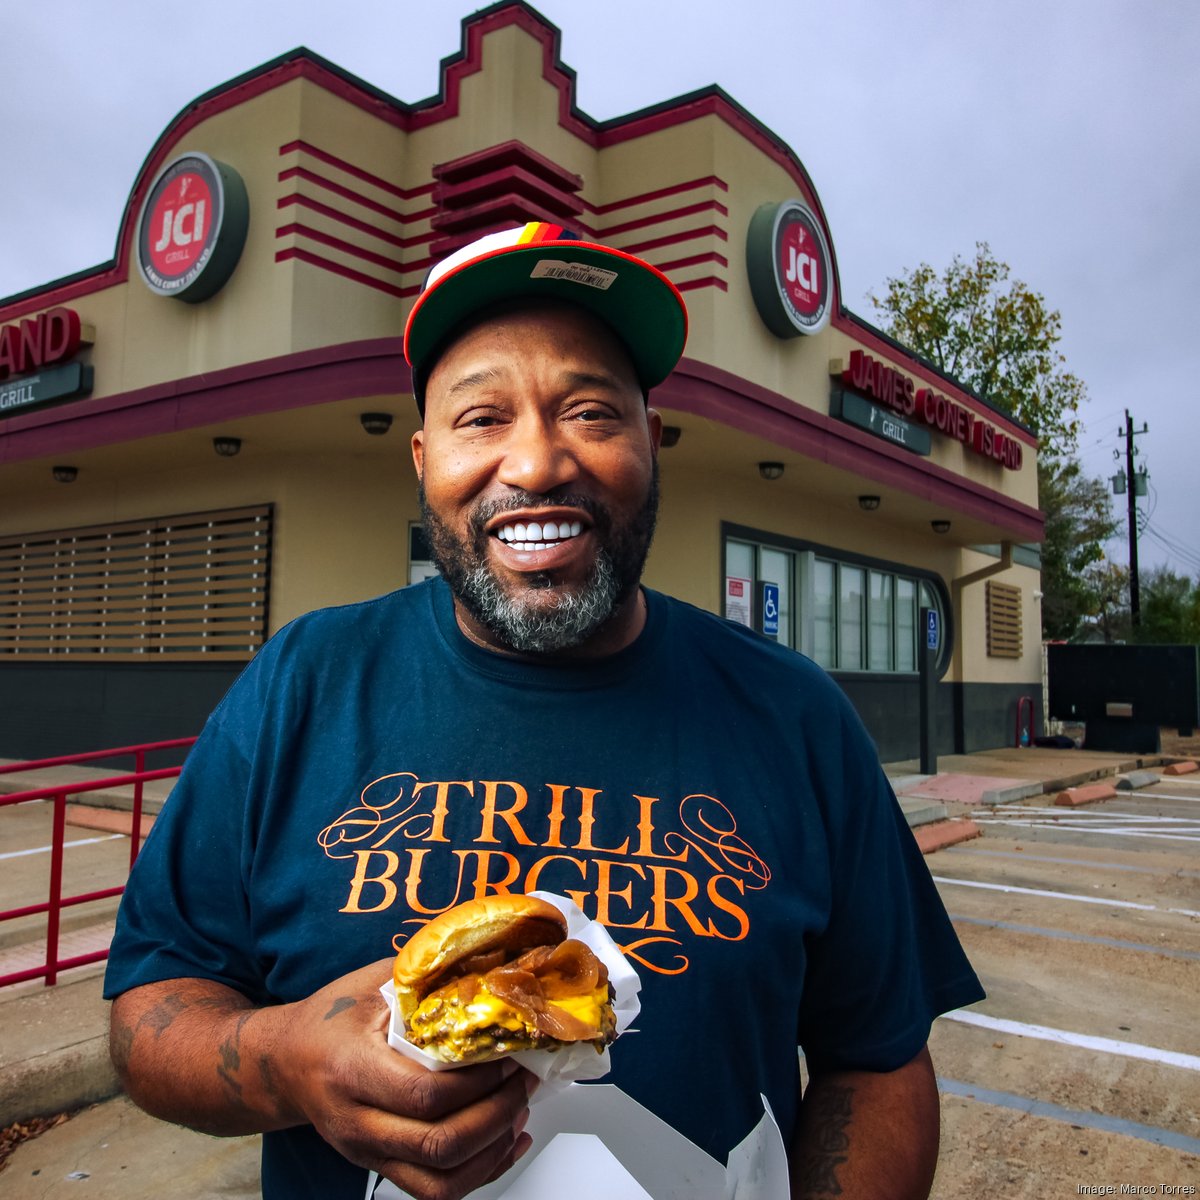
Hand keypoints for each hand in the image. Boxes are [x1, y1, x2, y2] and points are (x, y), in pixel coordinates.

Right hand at [277, 958, 535, 1199]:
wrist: (286, 1062)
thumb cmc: (328, 1019)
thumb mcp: (369, 984)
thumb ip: (424, 975)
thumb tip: (484, 959)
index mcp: (352, 1070)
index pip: (424, 1095)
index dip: (477, 1082)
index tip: (506, 1054)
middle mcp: (357, 1122)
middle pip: (438, 1144)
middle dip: (495, 1115)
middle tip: (522, 1080)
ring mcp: (368, 1152)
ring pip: (440, 1180)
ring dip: (492, 1150)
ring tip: (518, 1110)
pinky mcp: (380, 1167)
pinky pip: (435, 1191)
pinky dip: (480, 1173)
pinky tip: (506, 1144)